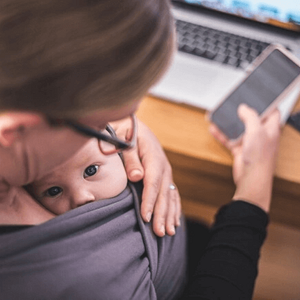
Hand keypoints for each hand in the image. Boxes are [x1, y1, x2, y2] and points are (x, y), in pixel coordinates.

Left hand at [111, 117, 180, 236]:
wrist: (135, 127)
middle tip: (159, 233)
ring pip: (170, 196)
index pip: (152, 182)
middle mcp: (164, 167)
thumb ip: (130, 158)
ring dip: (170, 215)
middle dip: (161, 214)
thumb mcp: (125, 141)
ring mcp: (166, 172)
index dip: (149, 201)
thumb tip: (136, 177)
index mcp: (154, 158)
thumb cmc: (126, 134)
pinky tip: (175, 222)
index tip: (145, 217)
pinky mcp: (165, 177)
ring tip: (169, 233)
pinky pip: (173, 194)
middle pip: (164, 193)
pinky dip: (174, 209)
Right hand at [210, 104, 280, 211]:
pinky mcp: (240, 149)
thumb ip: (250, 117)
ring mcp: (250, 142)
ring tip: (221, 114)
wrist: (251, 179)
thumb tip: (244, 108)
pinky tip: (214, 128)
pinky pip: (229, 139)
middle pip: (252, 118)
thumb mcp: (256, 131)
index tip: (256, 96)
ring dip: (229, 122)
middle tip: (234, 103)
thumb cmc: (260, 158)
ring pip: (238, 128)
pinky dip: (221, 134)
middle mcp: (261, 134)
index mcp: (271, 128)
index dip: (265, 103)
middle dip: (243, 111)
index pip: (271, 111)